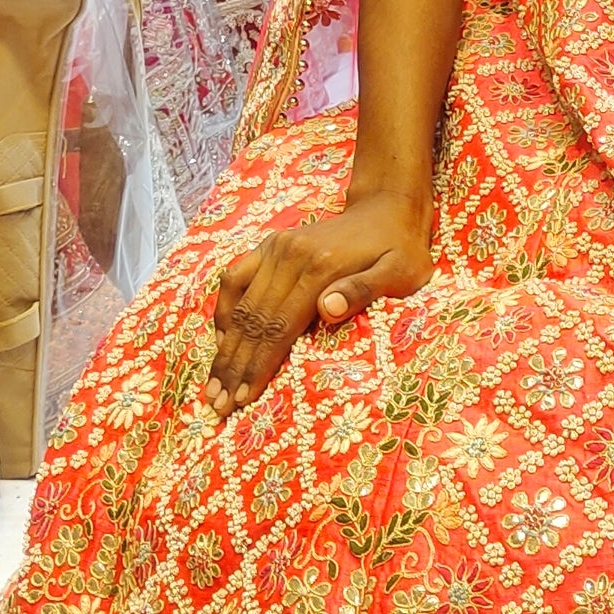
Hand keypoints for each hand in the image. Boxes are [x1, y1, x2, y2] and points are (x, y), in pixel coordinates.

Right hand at [206, 193, 433, 416]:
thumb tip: (327, 309)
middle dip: (234, 366)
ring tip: (213, 386)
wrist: (386, 209)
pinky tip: (221, 341)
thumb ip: (364, 290)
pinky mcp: (269, 245)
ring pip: (240, 304)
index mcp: (321, 268)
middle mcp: (290, 256)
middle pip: (253, 320)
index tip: (244, 399)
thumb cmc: (399, 250)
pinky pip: (235, 279)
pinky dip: (224, 311)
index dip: (259, 365)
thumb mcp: (400, 272)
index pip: (279, 326)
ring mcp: (276, 248)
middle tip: (218, 404)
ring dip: (224, 348)